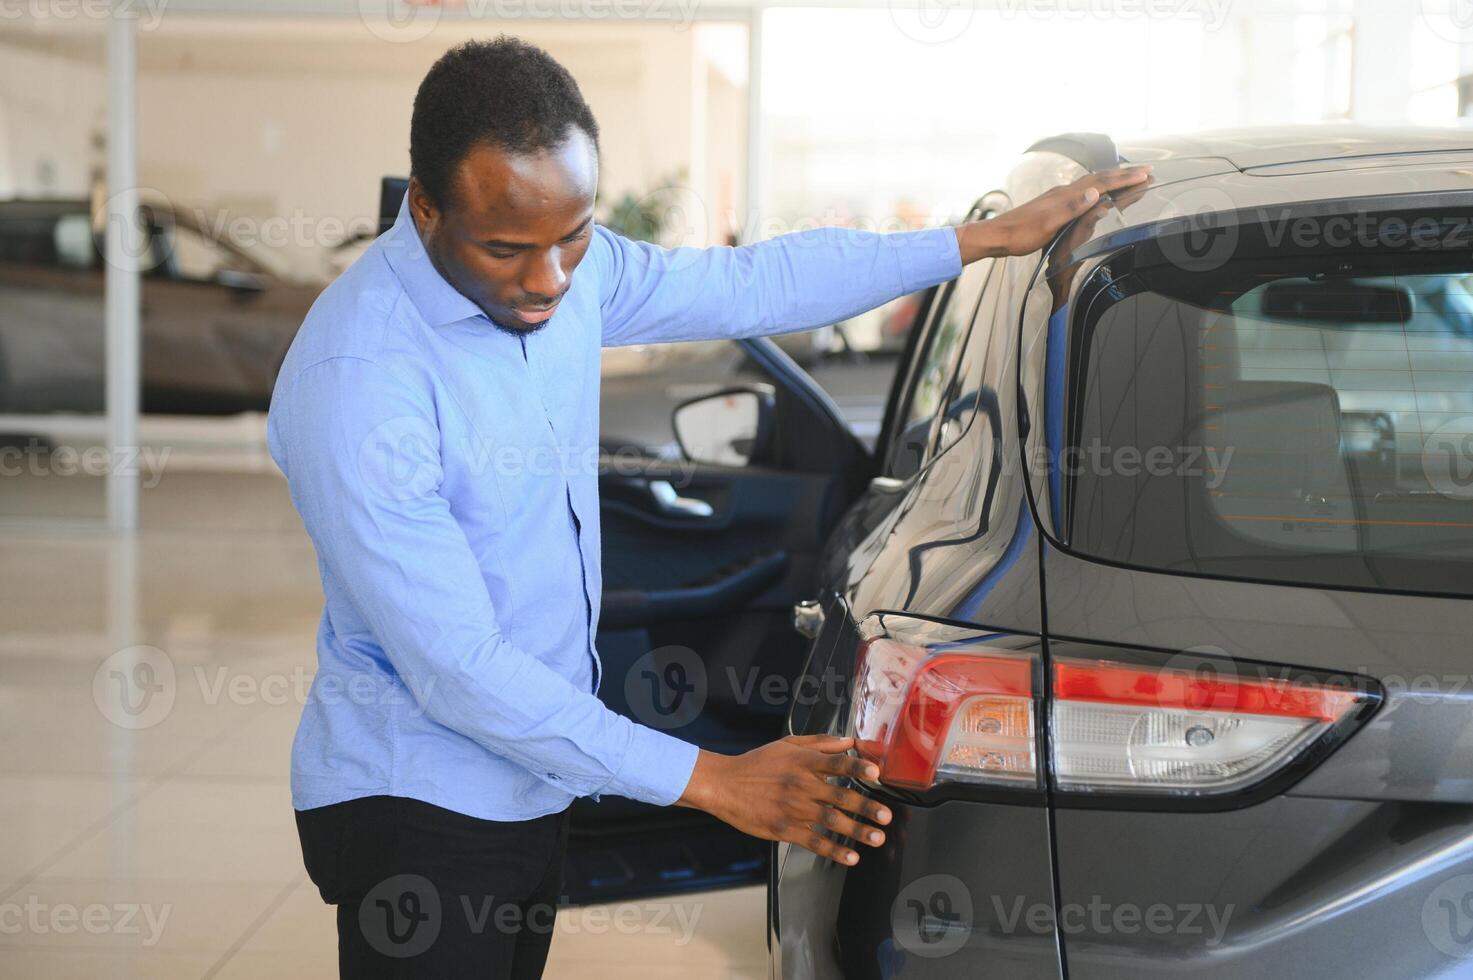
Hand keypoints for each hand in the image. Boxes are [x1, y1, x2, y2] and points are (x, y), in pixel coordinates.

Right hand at [675, 734, 891, 865]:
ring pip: (830, 822)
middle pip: (839, 797)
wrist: (724, 785)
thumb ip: (820, 743)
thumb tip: (850, 741)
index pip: (836, 764)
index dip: (857, 768)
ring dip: (856, 831)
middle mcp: (801, 785)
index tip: (876, 774)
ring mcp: (793, 809)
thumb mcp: (787, 745)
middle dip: (866, 808)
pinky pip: (813, 841)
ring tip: (877, 838)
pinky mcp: (784, 829)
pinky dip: (833, 851)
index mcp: (803, 763)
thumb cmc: (757, 763)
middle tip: (886, 816)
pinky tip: (850, 857)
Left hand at [956, 165, 1152, 261]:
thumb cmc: (1021, 234)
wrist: (998, 236)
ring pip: (1091, 183)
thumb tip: (1096, 193)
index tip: (1146, 174)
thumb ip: (1072, 208)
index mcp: (1066, 196)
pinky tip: (1096, 192)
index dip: (1125, 179)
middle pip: (1099, 178)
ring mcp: (1058, 197)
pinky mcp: (1053, 205)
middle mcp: (1064, 192)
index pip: (1102, 183)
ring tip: (1128, 177)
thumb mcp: (1048, 224)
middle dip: (1124, 174)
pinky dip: (1097, 188)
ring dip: (1112, 179)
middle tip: (1145, 171)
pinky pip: (1082, 191)